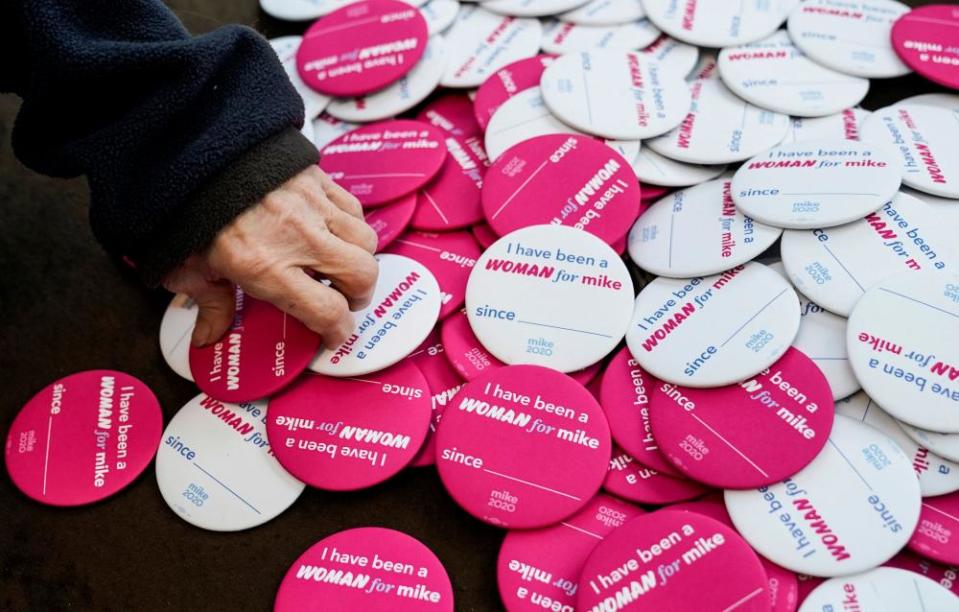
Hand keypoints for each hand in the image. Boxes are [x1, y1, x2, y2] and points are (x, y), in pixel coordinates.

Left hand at [163, 166, 378, 349]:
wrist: (195, 154)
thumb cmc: (193, 210)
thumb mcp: (192, 267)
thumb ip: (210, 304)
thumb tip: (208, 335)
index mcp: (265, 268)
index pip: (327, 310)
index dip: (339, 329)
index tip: (334, 333)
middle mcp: (298, 239)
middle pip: (361, 276)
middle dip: (359, 295)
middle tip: (343, 299)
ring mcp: (313, 208)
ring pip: (366, 242)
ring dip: (359, 259)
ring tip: (341, 264)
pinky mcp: (318, 181)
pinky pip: (355, 210)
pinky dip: (352, 226)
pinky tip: (334, 232)